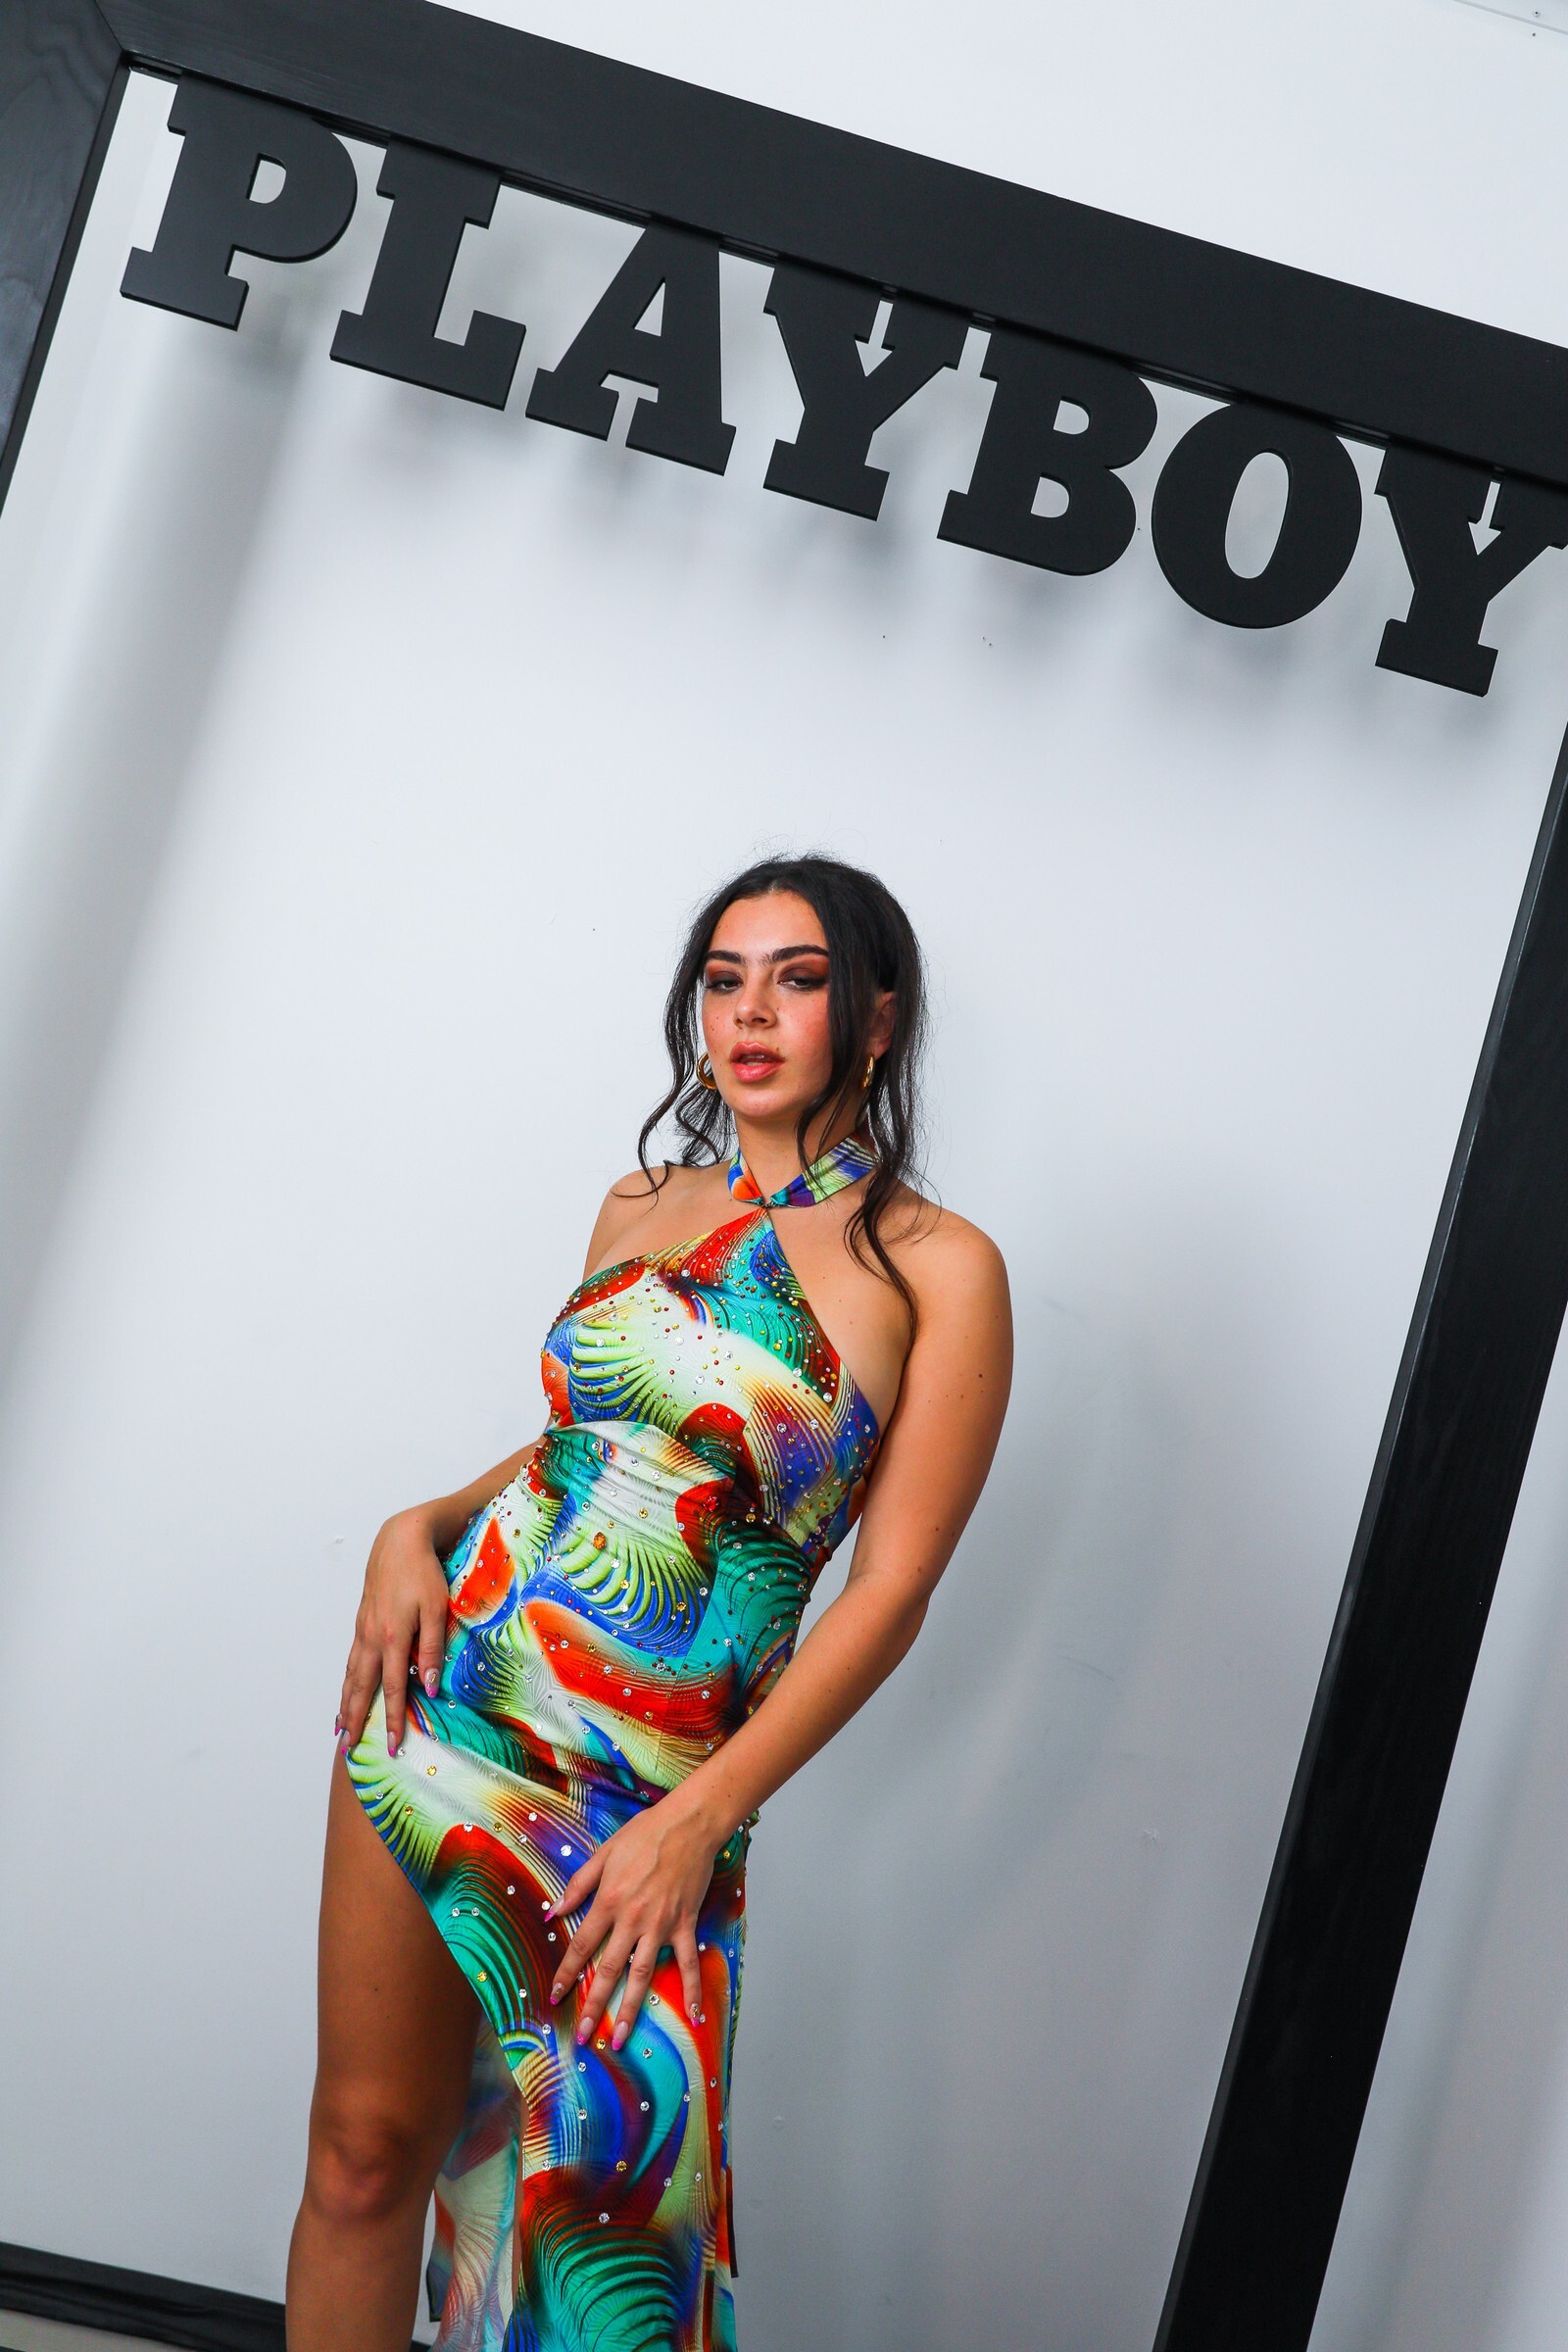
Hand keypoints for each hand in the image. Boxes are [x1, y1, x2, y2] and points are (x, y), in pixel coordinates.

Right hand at [337, 1507, 448, 1756]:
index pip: (394, 1689)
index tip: (393, 1747)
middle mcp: (372, 1638)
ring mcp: (363, 1629)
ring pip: (351, 1675)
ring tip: (340, 1729)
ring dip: (345, 1704)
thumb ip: (433, 1649)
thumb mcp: (437, 1609)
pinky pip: (351, 1659)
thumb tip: (430, 1687)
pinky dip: (346, 1680)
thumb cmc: (423, 1572)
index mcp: (393, 1638)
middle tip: (348, 1750)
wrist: (400, 1539)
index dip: (393, 1720)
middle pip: (361, 1688)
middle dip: (356, 1721)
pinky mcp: (362, 1621)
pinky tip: (346, 1689)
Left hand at [547, 1795, 722, 2048]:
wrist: (688, 1824)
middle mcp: (633, 1919)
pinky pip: (688, 1963)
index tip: (555, 1995)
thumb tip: (553, 1911)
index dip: (567, 1972)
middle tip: (583, 2035)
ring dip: (631, 2009)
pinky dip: (692, 1989)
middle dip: (594, 2005)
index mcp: (609, 1901)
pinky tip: (694, 2016)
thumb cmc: (645, 1834)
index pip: (582, 1945)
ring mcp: (661, 1925)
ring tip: (620, 2038)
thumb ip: (578, 1885)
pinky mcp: (685, 1925)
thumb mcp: (603, 1854)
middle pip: (609, 1970)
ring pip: (642, 1975)